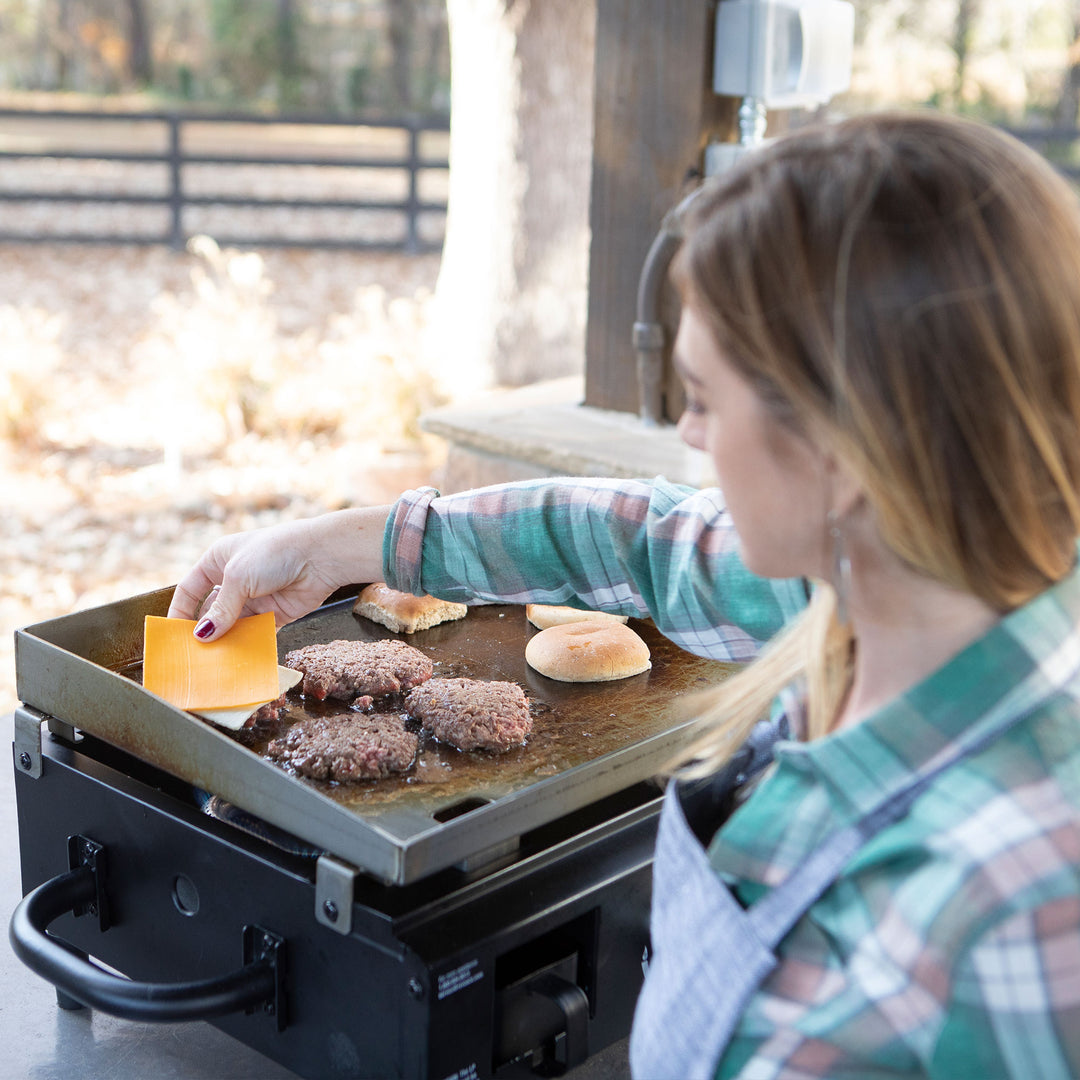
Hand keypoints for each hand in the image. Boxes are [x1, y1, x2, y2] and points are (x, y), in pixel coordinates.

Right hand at [167, 507, 389, 640]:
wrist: (320, 556)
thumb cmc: (275, 553)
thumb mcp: (238, 577)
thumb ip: (221, 609)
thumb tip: (202, 635)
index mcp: (219, 560)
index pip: (190, 589)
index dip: (179, 611)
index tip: (172, 635)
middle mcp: (235, 579)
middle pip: (211, 610)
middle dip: (204, 631)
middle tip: (193, 655)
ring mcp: (256, 596)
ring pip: (233, 625)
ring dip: (225, 641)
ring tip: (212, 662)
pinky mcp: (275, 612)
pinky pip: (256, 632)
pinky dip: (248, 644)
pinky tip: (238, 658)